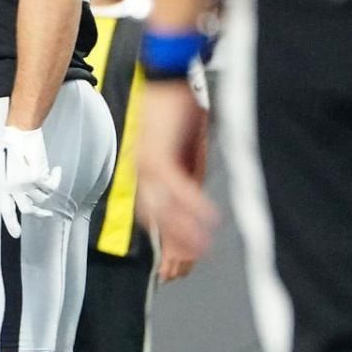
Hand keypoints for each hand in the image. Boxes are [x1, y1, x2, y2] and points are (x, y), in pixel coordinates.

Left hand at [0, 125, 59, 238]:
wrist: (19, 132)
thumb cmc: (11, 145)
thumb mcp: (6, 166)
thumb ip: (12, 181)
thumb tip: (23, 194)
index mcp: (2, 186)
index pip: (6, 210)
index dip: (11, 223)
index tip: (16, 235)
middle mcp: (12, 188)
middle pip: (27, 210)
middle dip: (39, 215)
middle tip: (47, 216)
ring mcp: (24, 184)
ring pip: (43, 197)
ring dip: (48, 189)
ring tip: (49, 176)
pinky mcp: (36, 178)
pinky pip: (51, 186)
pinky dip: (56, 178)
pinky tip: (55, 169)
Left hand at [136, 80, 215, 279]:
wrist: (170, 76)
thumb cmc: (183, 111)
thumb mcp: (191, 154)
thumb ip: (192, 180)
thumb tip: (200, 213)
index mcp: (149, 173)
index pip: (155, 218)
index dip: (165, 245)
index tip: (173, 270)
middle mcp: (143, 172)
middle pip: (154, 222)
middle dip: (167, 250)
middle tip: (176, 276)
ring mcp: (147, 164)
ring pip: (162, 210)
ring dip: (180, 235)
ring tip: (194, 257)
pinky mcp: (157, 152)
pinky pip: (177, 186)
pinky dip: (193, 205)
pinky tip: (209, 221)